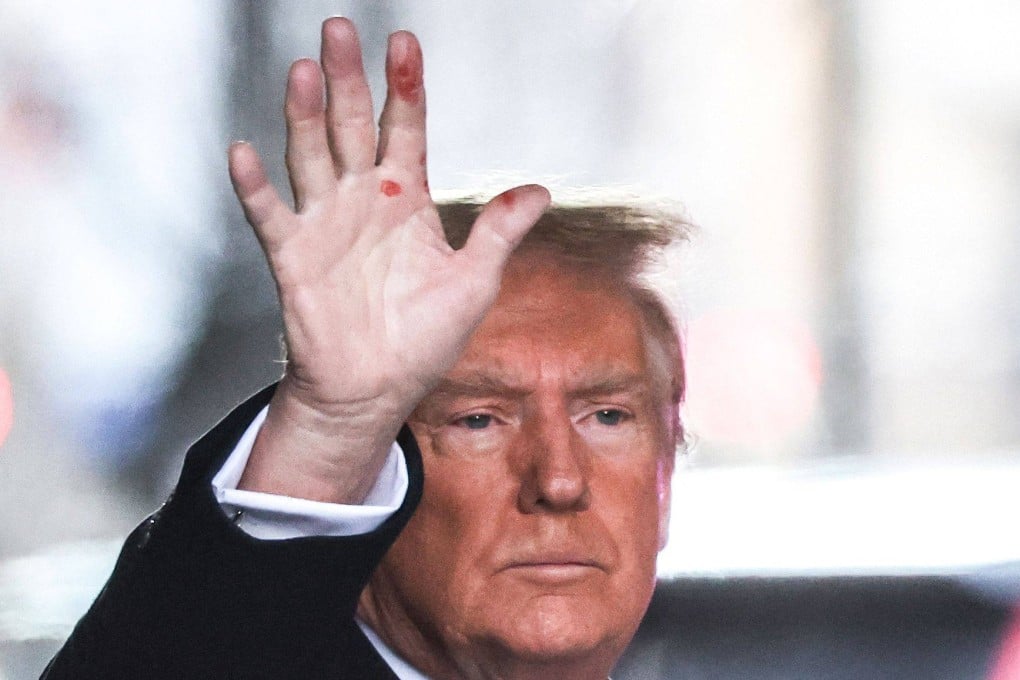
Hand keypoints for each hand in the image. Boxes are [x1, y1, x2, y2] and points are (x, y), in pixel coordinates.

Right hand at [228, 18, 549, 502]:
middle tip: (340, 30)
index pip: (405, 129)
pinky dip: (255, 188)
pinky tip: (244, 154)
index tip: (403, 43)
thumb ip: (499, 231)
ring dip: (305, 116)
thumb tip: (540, 191)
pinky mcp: (293, 257)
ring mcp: (325, 224)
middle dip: (347, 79)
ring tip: (305, 71)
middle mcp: (363, 200)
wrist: (379, 388)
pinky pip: (271, 216)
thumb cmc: (425, 338)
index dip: (404, 87)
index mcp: (407, 199)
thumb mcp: (474, 281)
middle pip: (351, 126)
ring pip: (311, 156)